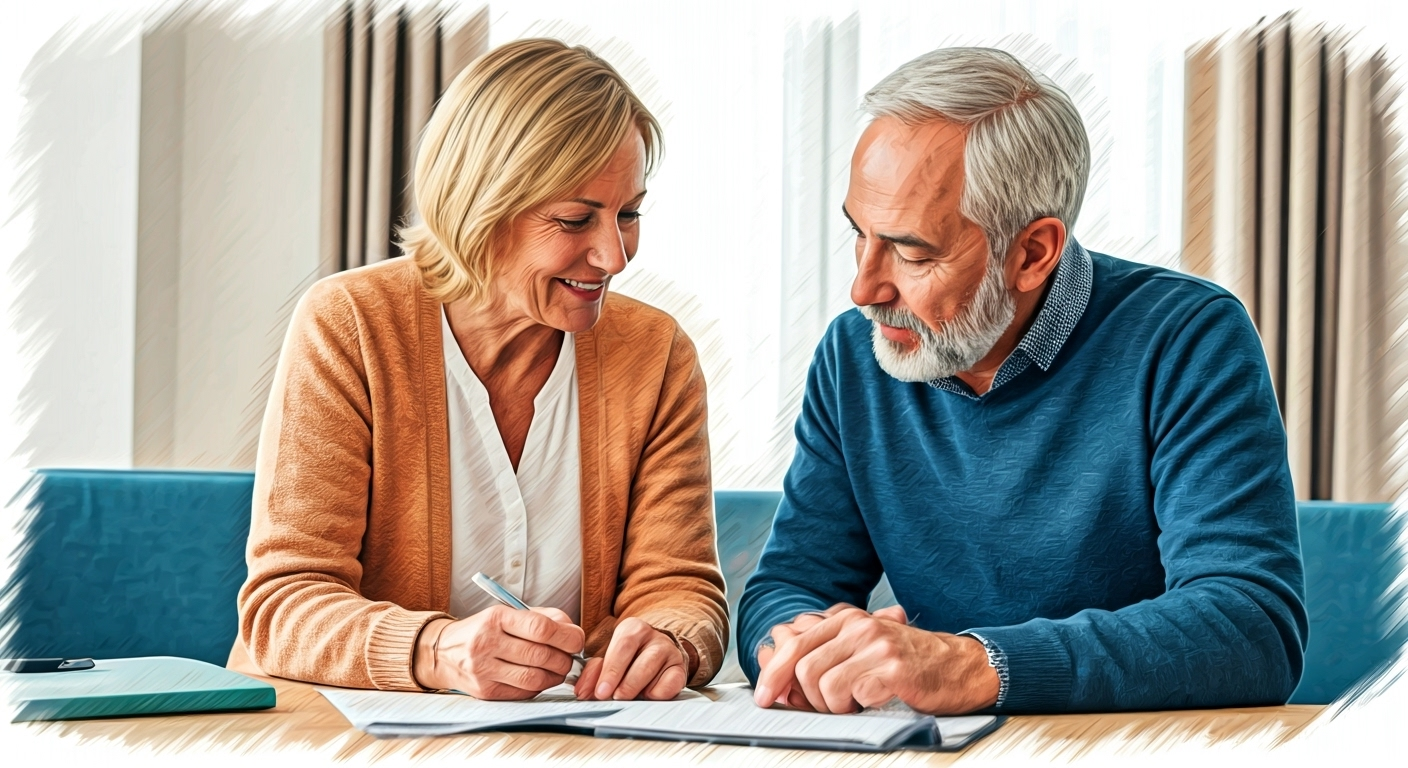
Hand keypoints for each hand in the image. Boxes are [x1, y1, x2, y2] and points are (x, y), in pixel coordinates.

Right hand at [412, 606, 584, 698]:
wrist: (443, 652)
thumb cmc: (484, 630)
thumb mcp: (508, 614)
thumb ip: (543, 618)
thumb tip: (573, 632)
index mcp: (496, 618)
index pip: (540, 628)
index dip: (566, 636)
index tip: (576, 640)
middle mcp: (486, 643)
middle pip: (541, 656)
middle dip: (564, 659)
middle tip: (569, 657)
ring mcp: (483, 670)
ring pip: (534, 678)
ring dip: (555, 676)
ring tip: (558, 669)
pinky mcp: (485, 692)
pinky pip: (523, 693)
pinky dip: (539, 687)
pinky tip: (540, 678)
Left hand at [573, 617, 689, 700]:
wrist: (657, 657)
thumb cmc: (628, 659)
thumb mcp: (608, 660)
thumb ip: (594, 674)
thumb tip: (583, 692)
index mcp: (633, 628)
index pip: (622, 646)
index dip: (611, 670)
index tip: (600, 691)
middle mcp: (654, 636)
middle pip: (640, 659)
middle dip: (625, 682)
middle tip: (613, 697)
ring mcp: (670, 652)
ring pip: (655, 669)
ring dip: (638, 687)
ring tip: (626, 698)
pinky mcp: (680, 669)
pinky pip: (673, 682)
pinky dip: (659, 692)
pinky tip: (647, 695)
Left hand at [753, 604, 997, 714]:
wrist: (961, 667)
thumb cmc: (909, 664)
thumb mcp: (864, 649)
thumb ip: (826, 655)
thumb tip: (780, 678)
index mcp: (846, 618)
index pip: (794, 643)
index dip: (773, 673)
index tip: (766, 697)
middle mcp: (858, 626)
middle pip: (802, 667)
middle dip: (808, 698)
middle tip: (829, 707)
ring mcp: (875, 646)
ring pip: (822, 684)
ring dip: (834, 706)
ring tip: (856, 703)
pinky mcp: (891, 669)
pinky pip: (851, 696)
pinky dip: (857, 708)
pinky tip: (874, 702)